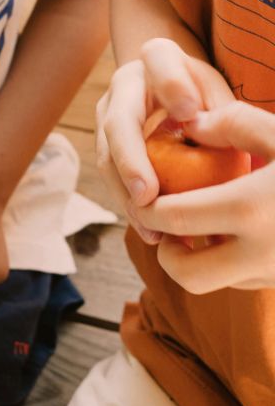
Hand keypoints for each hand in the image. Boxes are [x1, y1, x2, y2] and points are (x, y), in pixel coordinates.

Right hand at [95, 38, 233, 242]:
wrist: (169, 89)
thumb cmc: (201, 93)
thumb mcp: (215, 90)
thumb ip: (217, 108)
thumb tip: (204, 131)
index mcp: (156, 58)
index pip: (158, 60)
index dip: (171, 85)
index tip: (189, 113)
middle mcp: (123, 84)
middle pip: (118, 121)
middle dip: (130, 160)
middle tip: (148, 195)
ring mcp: (107, 115)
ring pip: (106, 157)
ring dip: (125, 195)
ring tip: (151, 227)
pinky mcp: (104, 146)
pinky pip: (112, 179)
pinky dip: (130, 207)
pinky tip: (152, 232)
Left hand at [132, 101, 274, 292]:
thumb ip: (231, 123)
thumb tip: (189, 126)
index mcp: (251, 208)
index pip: (175, 218)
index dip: (148, 208)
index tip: (144, 192)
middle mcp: (261, 253)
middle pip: (187, 274)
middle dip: (166, 251)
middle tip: (163, 223)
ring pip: (216, 282)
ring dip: (197, 259)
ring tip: (198, 223)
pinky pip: (244, 281)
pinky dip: (228, 262)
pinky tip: (233, 231)